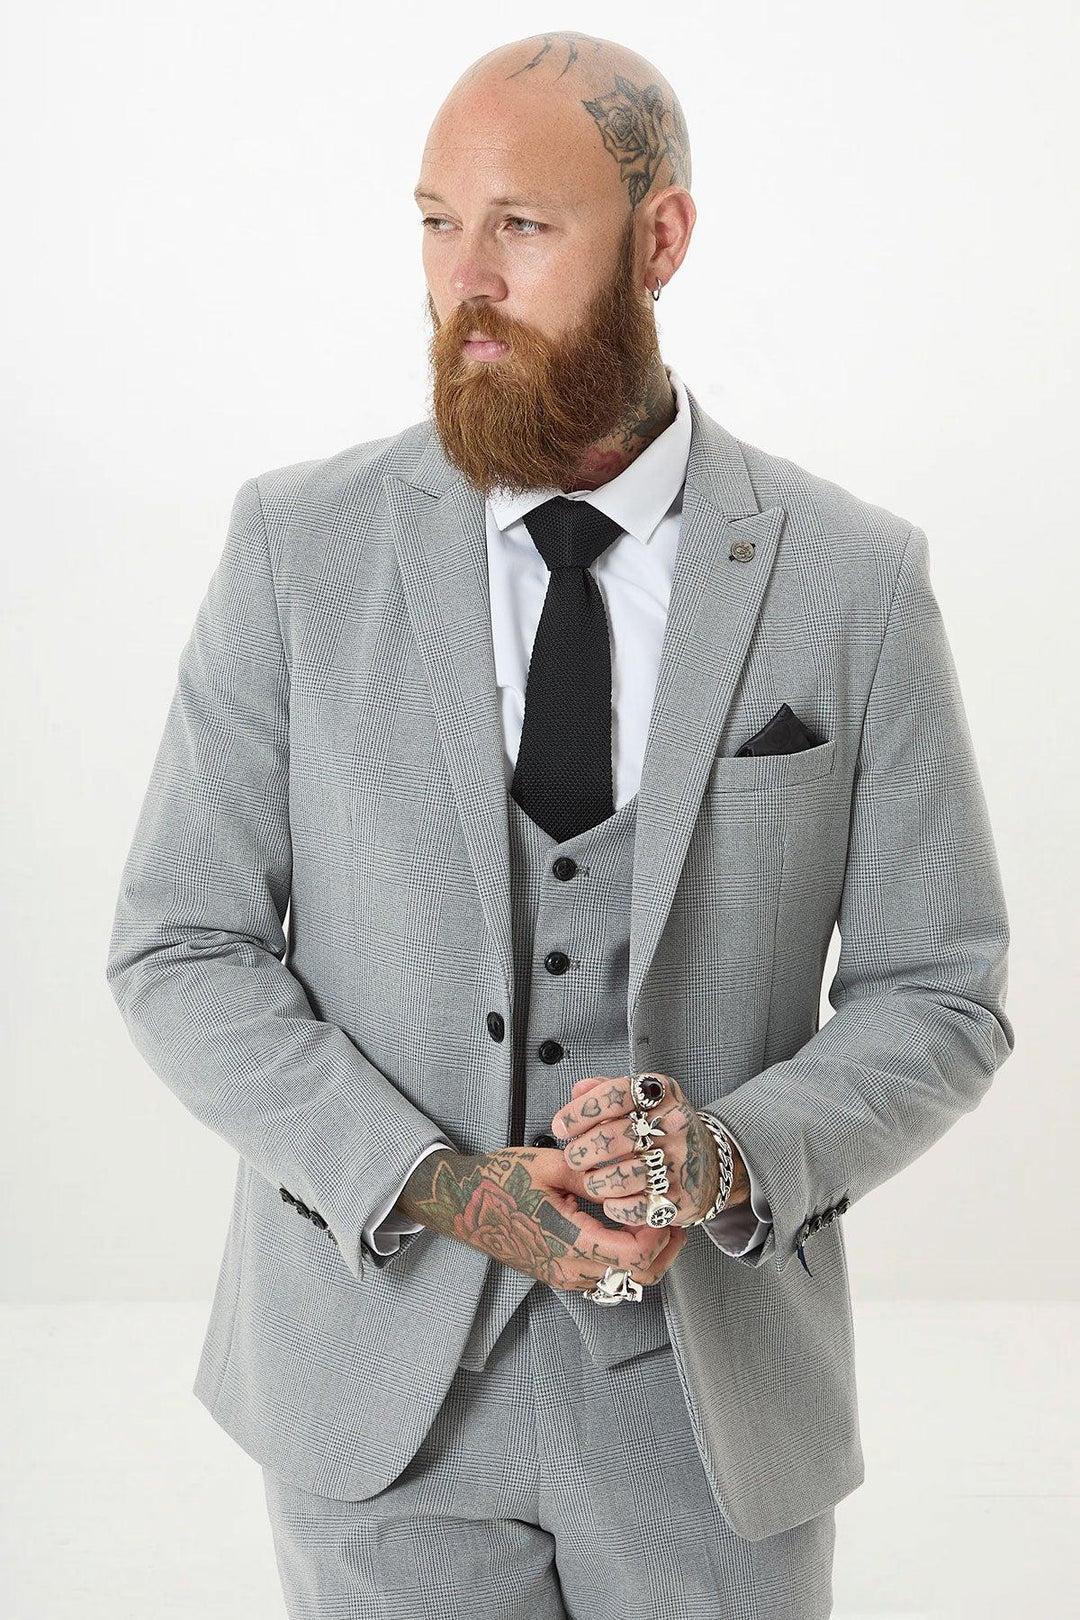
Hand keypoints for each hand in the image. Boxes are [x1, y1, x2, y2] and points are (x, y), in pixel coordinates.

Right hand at [397, 1144, 685, 1291]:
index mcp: (567, 1241)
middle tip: (672, 1217)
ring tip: (653, 1221)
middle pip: (638, 1277)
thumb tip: (630, 1174)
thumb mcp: (549, 1165)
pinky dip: (624, 1261)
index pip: (635, 1256)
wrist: (460, 1204)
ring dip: (646, 1256)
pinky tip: (625, 1231)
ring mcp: (562, 1276)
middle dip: (664, 1248)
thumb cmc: (496, 1182)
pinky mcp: (557, 1274)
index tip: (666, 1207)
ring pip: (623, 1282)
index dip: (660, 1234)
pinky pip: (603, 1278)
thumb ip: (594, 1173)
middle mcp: (567, 1269)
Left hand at [551, 1072, 749, 1227]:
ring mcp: (680, 1162)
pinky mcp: (680, 1198)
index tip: (561, 1125)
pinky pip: (637, 1208)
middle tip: (573, 1158)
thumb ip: (607, 1091)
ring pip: (623, 1176)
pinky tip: (612, 1201)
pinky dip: (617, 1207)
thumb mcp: (642, 1101)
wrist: (709, 1164)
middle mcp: (674, 1125)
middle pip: (613, 1137)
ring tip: (591, 1181)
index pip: (615, 1094)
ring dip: (596, 1182)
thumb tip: (578, 1090)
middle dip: (582, 1151)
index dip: (581, 1111)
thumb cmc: (664, 1130)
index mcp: (661, 1095)